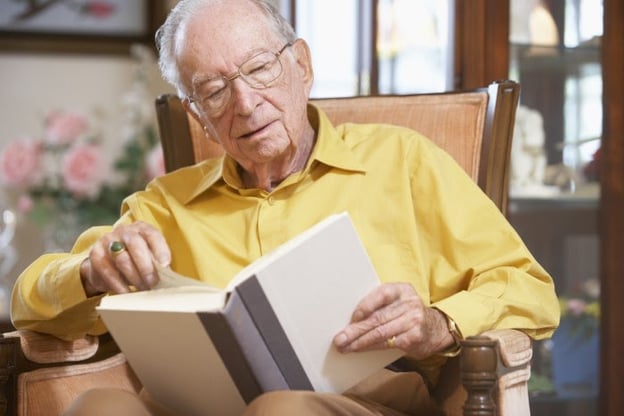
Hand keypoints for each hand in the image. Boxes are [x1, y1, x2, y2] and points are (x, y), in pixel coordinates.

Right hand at [79, 221, 170, 296]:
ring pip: (121, 258)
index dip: (160, 249)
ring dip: (134, 276)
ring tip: (143, 289)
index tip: (166, 265)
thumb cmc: (134, 260)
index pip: (152, 234)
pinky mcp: (95, 255)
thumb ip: (157, 263)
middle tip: (153, 282)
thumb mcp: (148, 257)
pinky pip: (107, 270)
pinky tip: (127, 293)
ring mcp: (108, 241)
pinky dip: (118, 284)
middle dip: (146, 265)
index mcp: (141, 228)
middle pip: (135, 243)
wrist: (106, 264)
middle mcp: (124, 231)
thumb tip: (171, 277)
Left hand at [333, 282, 453, 359]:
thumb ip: (380, 305)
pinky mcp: (415, 337)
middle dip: (356, 330)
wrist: (435, 330)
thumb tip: (351, 319)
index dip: (364, 306)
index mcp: (402, 289)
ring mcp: (414, 320)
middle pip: (378, 317)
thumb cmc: (408, 315)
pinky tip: (361, 350)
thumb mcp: (397, 302)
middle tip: (340, 338)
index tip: (351, 319)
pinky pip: (389, 343)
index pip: (380, 294)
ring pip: (381, 332)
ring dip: (360, 341)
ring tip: (346, 346)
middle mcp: (410, 303)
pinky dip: (372, 347)